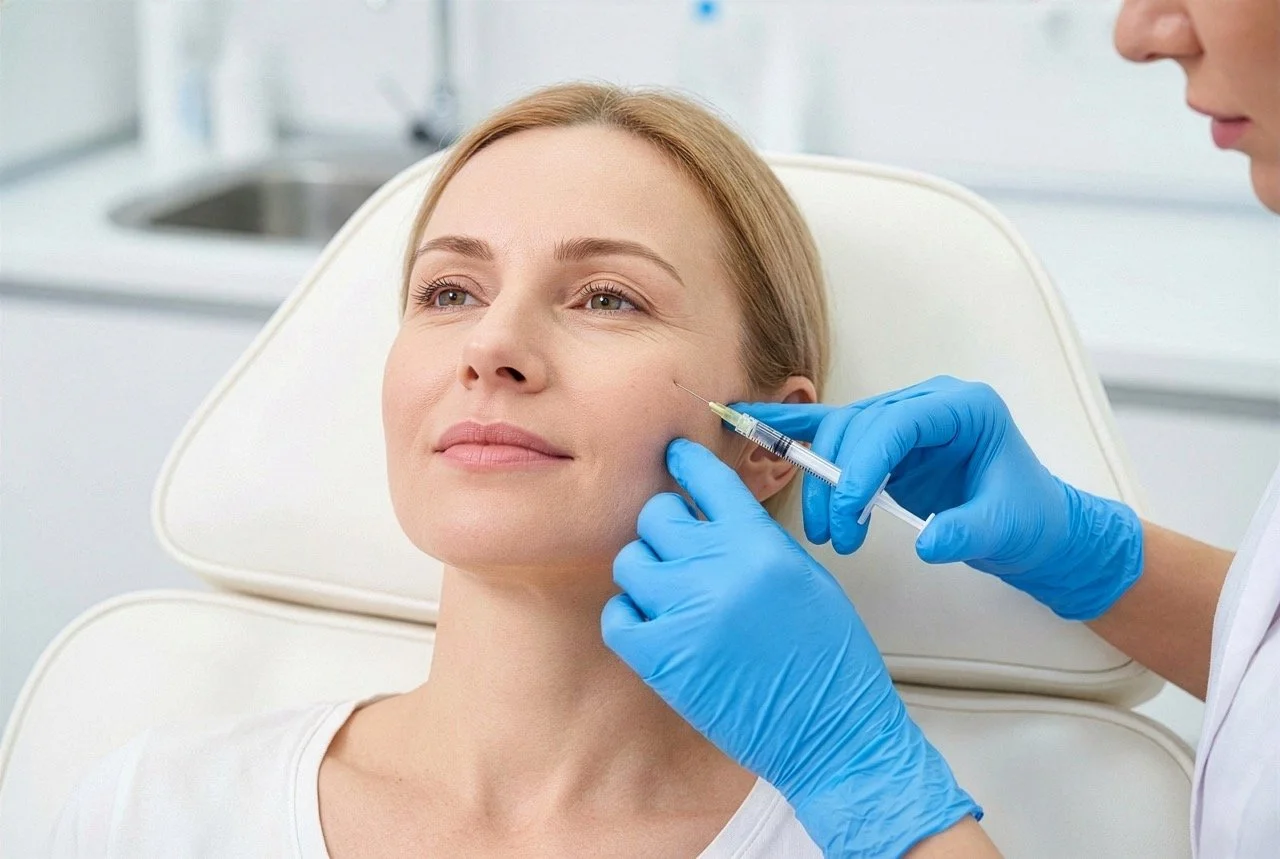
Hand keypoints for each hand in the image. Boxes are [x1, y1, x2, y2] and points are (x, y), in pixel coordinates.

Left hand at [602, 439, 980, 856]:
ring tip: (671, 596)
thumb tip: (711, 518)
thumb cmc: (829, 660)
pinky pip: (618, 616)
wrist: (832, 731)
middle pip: (656, 517)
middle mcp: (718, 569)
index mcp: (759, 544)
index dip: (686, 462)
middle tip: (678, 551)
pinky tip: (655, 627)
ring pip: (631, 563)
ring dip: (647, 575)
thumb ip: (755, 540)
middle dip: (664, 529)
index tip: (673, 455)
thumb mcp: (804, 578)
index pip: (708, 480)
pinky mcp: (661, 657)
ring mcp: (685, 612)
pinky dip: (630, 618)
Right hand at [736, 376, 1143, 620]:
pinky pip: (834, 432)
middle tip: (837, 537)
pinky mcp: (884, 442)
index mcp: (964, 408)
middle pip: (860, 426)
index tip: (850, 509)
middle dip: (838, 481)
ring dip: (822, 483)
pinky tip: (753, 425)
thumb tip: (930, 543)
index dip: (866, 461)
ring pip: (841, 435)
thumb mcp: (1008, 529)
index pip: (899, 422)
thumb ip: (969, 532)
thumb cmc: (1030, 520)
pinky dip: (795, 433)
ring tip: (828, 533)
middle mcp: (928, 404)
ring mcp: (903, 420)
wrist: (1036, 529)